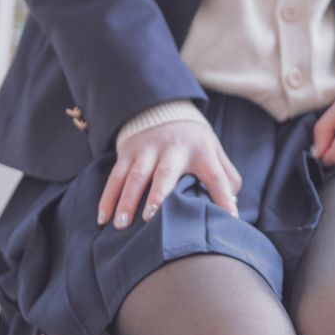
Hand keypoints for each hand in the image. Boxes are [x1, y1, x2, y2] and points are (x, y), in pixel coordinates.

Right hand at [97, 118, 242, 227]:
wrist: (163, 109)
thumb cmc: (194, 143)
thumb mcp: (215, 153)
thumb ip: (227, 179)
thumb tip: (232, 210)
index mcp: (201, 152)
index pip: (216, 175)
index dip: (223, 196)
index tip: (230, 218)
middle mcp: (173, 149)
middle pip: (165, 173)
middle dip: (157, 194)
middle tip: (150, 218)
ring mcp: (148, 150)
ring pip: (135, 176)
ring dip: (126, 200)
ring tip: (121, 224)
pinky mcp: (128, 153)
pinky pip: (115, 177)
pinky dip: (108, 197)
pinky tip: (103, 218)